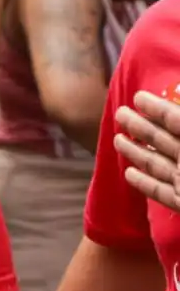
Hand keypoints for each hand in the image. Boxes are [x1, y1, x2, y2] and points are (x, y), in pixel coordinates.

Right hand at [114, 90, 179, 212]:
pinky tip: (128, 174)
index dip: (158, 108)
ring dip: (136, 151)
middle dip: (141, 126)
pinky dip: (144, 183)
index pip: (176, 120)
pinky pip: (161, 193)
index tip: (137, 97)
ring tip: (117, 139)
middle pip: (163, 140)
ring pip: (158, 164)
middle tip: (119, 113)